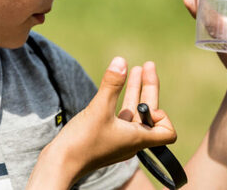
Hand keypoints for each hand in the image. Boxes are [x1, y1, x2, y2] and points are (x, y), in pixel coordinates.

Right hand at [27, 57, 175, 188]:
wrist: (59, 164)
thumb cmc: (82, 143)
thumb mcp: (99, 109)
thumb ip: (112, 85)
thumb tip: (121, 61)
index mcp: (137, 138)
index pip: (167, 132)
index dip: (163, 116)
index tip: (145, 102)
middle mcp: (131, 140)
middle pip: (149, 113)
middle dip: (148, 88)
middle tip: (147, 65)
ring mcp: (118, 139)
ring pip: (133, 113)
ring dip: (135, 91)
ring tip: (135, 69)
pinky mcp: (106, 137)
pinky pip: (120, 117)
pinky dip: (122, 100)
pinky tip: (116, 87)